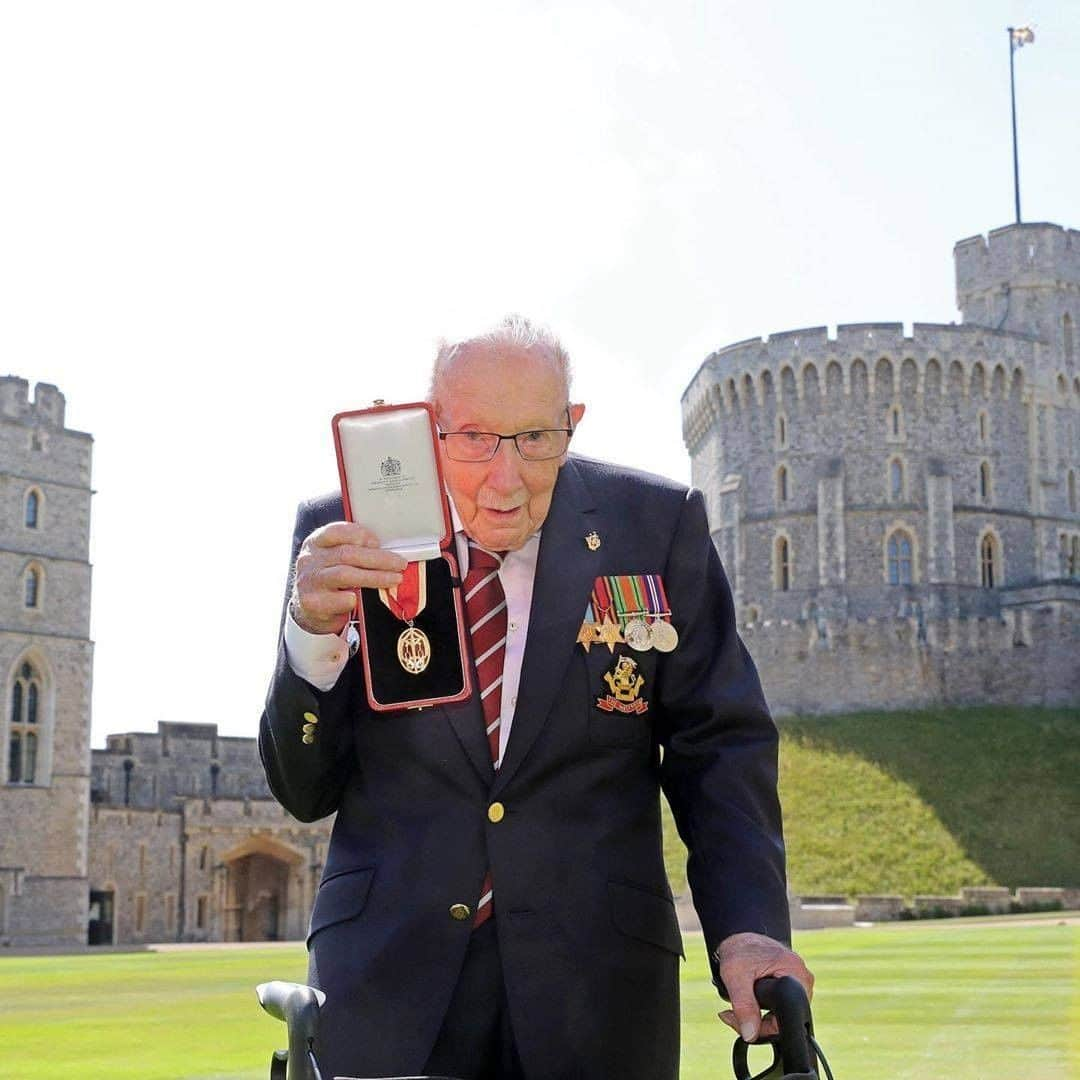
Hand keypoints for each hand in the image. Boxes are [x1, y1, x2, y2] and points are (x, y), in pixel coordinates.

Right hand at [290, 522, 406, 634]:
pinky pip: (339, 600)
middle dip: (378, 558)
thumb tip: (389, 554)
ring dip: (374, 577)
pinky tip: (361, 599)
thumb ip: (357, 553)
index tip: (378, 542)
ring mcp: (309, 581)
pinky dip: (353, 599)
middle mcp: (310, 560)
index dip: (359, 534)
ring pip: (345, 575)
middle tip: (399, 564)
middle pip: (346, 554)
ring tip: (394, 579)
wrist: (308, 610)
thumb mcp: (336, 561)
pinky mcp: (312, 603)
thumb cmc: (329, 581)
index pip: (335, 531)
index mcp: (317, 543)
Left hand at [715, 932, 813, 1042]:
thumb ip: (743, 1005)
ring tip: (737, 1005)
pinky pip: (778, 1008)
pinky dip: (760, 1010)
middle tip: (733, 1013)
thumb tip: (751, 1034)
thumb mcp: (735, 975)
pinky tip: (747, 1001)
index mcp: (797, 973)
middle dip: (756, 1023)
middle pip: (783, 1019)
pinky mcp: (791, 985)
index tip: (742, 1022)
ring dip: (756, 1017)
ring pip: (779, 1016)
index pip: (788, 1017)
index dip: (764, 1027)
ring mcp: (799, 983)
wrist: (740, 936)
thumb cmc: (739, 949)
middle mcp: (803, 979)